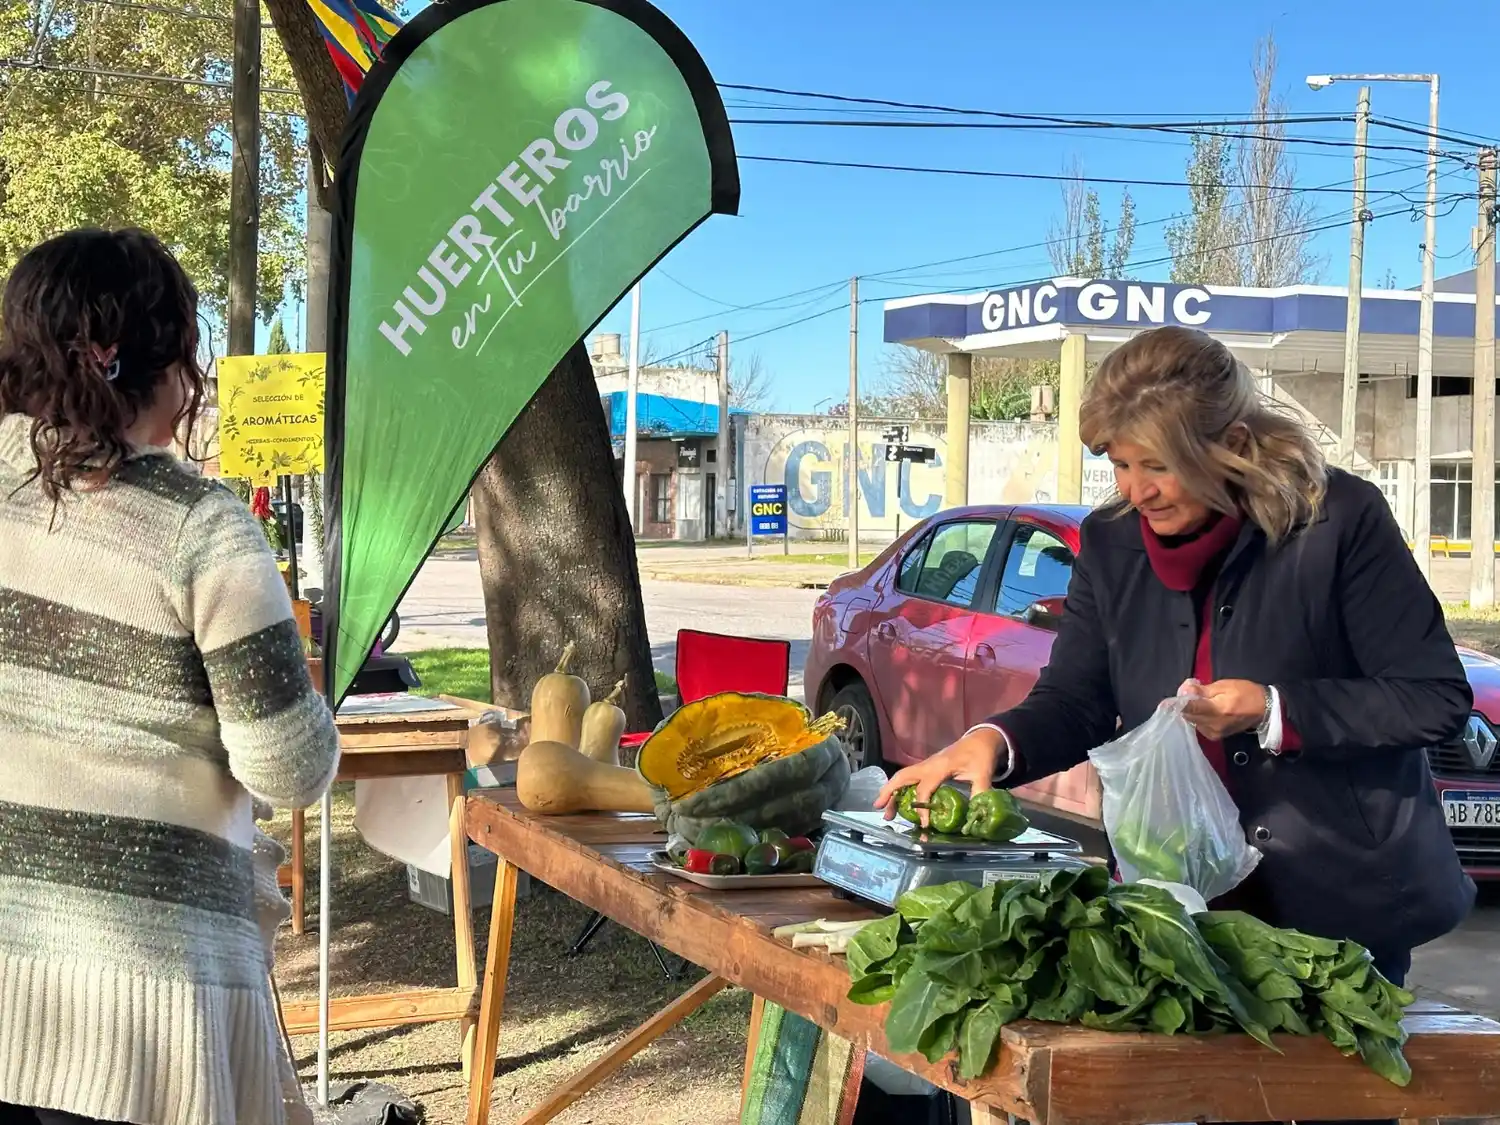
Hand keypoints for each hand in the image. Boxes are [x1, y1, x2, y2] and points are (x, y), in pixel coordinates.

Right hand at [873, 727, 1007, 825]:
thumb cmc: (981, 755)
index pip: (924, 789)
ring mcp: (926, 765)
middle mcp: (928, 765)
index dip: (922, 807)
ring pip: (902, 776)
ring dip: (891, 791)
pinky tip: (897, 800)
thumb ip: (979, 793)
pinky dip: (900, 788)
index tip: (923, 824)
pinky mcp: (928, 767)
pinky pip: (909, 777)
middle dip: (889, 792)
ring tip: (884, 810)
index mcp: (940, 767)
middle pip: (902, 777)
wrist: (981, 739)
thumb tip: (976, 813)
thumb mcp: (983, 774)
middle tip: (881, 810)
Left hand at [1179, 678, 1265, 739]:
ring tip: (1199, 699)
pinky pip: (1198, 725)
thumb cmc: (1245, 693)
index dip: (1176, 704)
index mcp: (1217, 710)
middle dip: (1184, 704)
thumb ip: (1202, 690)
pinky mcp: (1214, 737)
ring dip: (1190, 710)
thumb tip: (1184, 690)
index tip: (1165, 703)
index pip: (1191, 708)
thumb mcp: (1224, 685)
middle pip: (1188, 716)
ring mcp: (1213, 733)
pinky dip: (1197, 716)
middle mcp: (1213, 725)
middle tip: (1187, 692)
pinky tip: (1204, 709)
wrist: (1264, 710)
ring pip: (1192, 721)